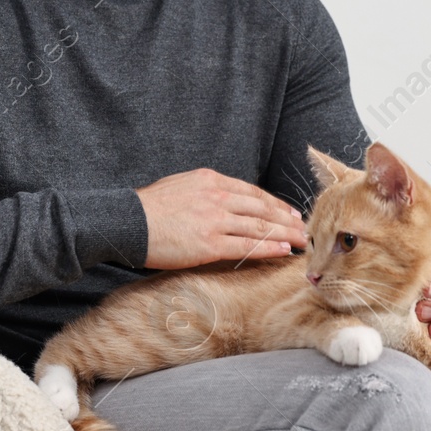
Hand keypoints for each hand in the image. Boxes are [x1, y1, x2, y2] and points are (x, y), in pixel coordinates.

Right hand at [135, 168, 307, 268]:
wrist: (128, 222)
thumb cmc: (148, 208)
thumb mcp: (179, 186)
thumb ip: (203, 192)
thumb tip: (221, 202)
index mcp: (210, 180)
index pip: (252, 192)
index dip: (274, 203)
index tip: (288, 212)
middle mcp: (217, 196)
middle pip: (262, 207)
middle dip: (286, 219)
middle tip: (303, 228)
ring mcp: (215, 219)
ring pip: (260, 226)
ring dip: (284, 234)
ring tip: (300, 241)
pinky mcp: (209, 243)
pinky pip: (247, 245)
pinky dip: (268, 248)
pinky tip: (282, 251)